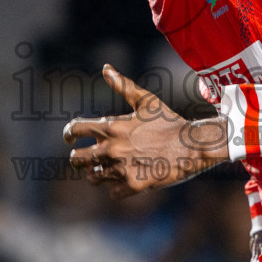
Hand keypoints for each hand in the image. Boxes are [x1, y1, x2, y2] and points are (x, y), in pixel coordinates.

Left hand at [64, 65, 228, 198]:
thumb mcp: (146, 101)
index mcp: (111, 127)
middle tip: (87, 157)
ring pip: (93, 178)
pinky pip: (112, 193)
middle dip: (79, 158)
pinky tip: (127, 179)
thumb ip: (123, 85)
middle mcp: (111, 149)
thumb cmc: (169, 121)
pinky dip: (117, 188)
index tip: (70, 138)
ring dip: (98, 173)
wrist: (192, 146)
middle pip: (76, 159)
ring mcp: (121, 169)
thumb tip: (106, 68)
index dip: (69, 134)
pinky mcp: (132, 186)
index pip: (74, 130)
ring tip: (109, 168)